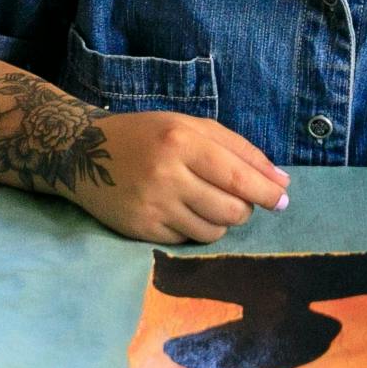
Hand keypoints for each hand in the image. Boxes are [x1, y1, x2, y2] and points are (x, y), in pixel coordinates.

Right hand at [72, 112, 289, 244]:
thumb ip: (238, 150)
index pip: (238, 177)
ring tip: (207, 203)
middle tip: (239, 200)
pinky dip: (193, 229)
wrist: (83, 153)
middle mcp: (167, 174)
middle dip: (245, 209)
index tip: (283, 200)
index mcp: (182, 141)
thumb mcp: (191, 126)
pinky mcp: (141, 230)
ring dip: (221, 222)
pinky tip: (180, 211)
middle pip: (231, 210)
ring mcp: (153, 205)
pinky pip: (187, 240)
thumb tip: (281, 183)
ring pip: (213, 232)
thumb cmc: (148, 136)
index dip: (267, 193)